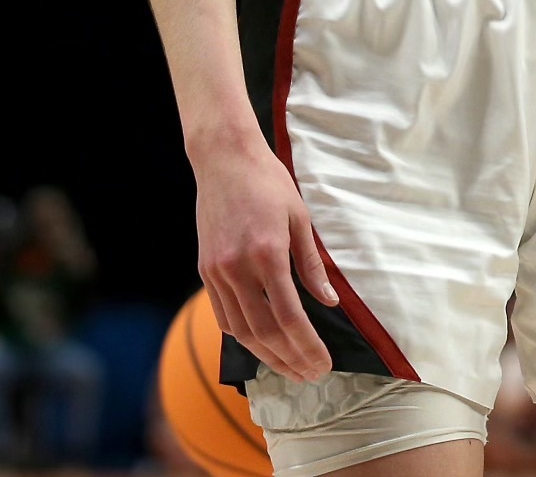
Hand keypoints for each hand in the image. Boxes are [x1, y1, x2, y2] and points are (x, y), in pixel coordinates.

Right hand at [195, 137, 338, 381]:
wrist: (224, 159)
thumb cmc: (268, 183)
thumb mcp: (300, 218)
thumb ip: (312, 265)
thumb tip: (330, 303)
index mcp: (267, 254)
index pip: (289, 318)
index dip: (307, 347)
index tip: (323, 363)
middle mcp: (237, 268)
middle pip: (264, 332)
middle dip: (290, 359)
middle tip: (310, 376)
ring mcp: (217, 271)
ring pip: (240, 330)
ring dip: (266, 355)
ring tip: (289, 368)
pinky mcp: (205, 269)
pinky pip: (222, 315)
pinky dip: (242, 335)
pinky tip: (260, 344)